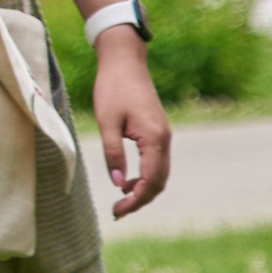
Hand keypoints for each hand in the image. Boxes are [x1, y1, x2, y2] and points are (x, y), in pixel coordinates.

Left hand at [91, 26, 169, 218]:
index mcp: (154, 138)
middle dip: (140, 200)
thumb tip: (117, 183)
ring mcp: (164, 135)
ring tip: (121, 201)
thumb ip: (113, 153)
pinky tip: (127, 180)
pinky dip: (146, 176)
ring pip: (160, 173)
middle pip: (159, 181)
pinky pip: (157, 162)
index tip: (117, 211)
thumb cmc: (113, 88)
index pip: (150, 181)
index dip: (135, 200)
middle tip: (117, 212)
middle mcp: (164, 139)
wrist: (124, 61)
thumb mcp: (107, 122)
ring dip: (144, 190)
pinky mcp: (158, 131)